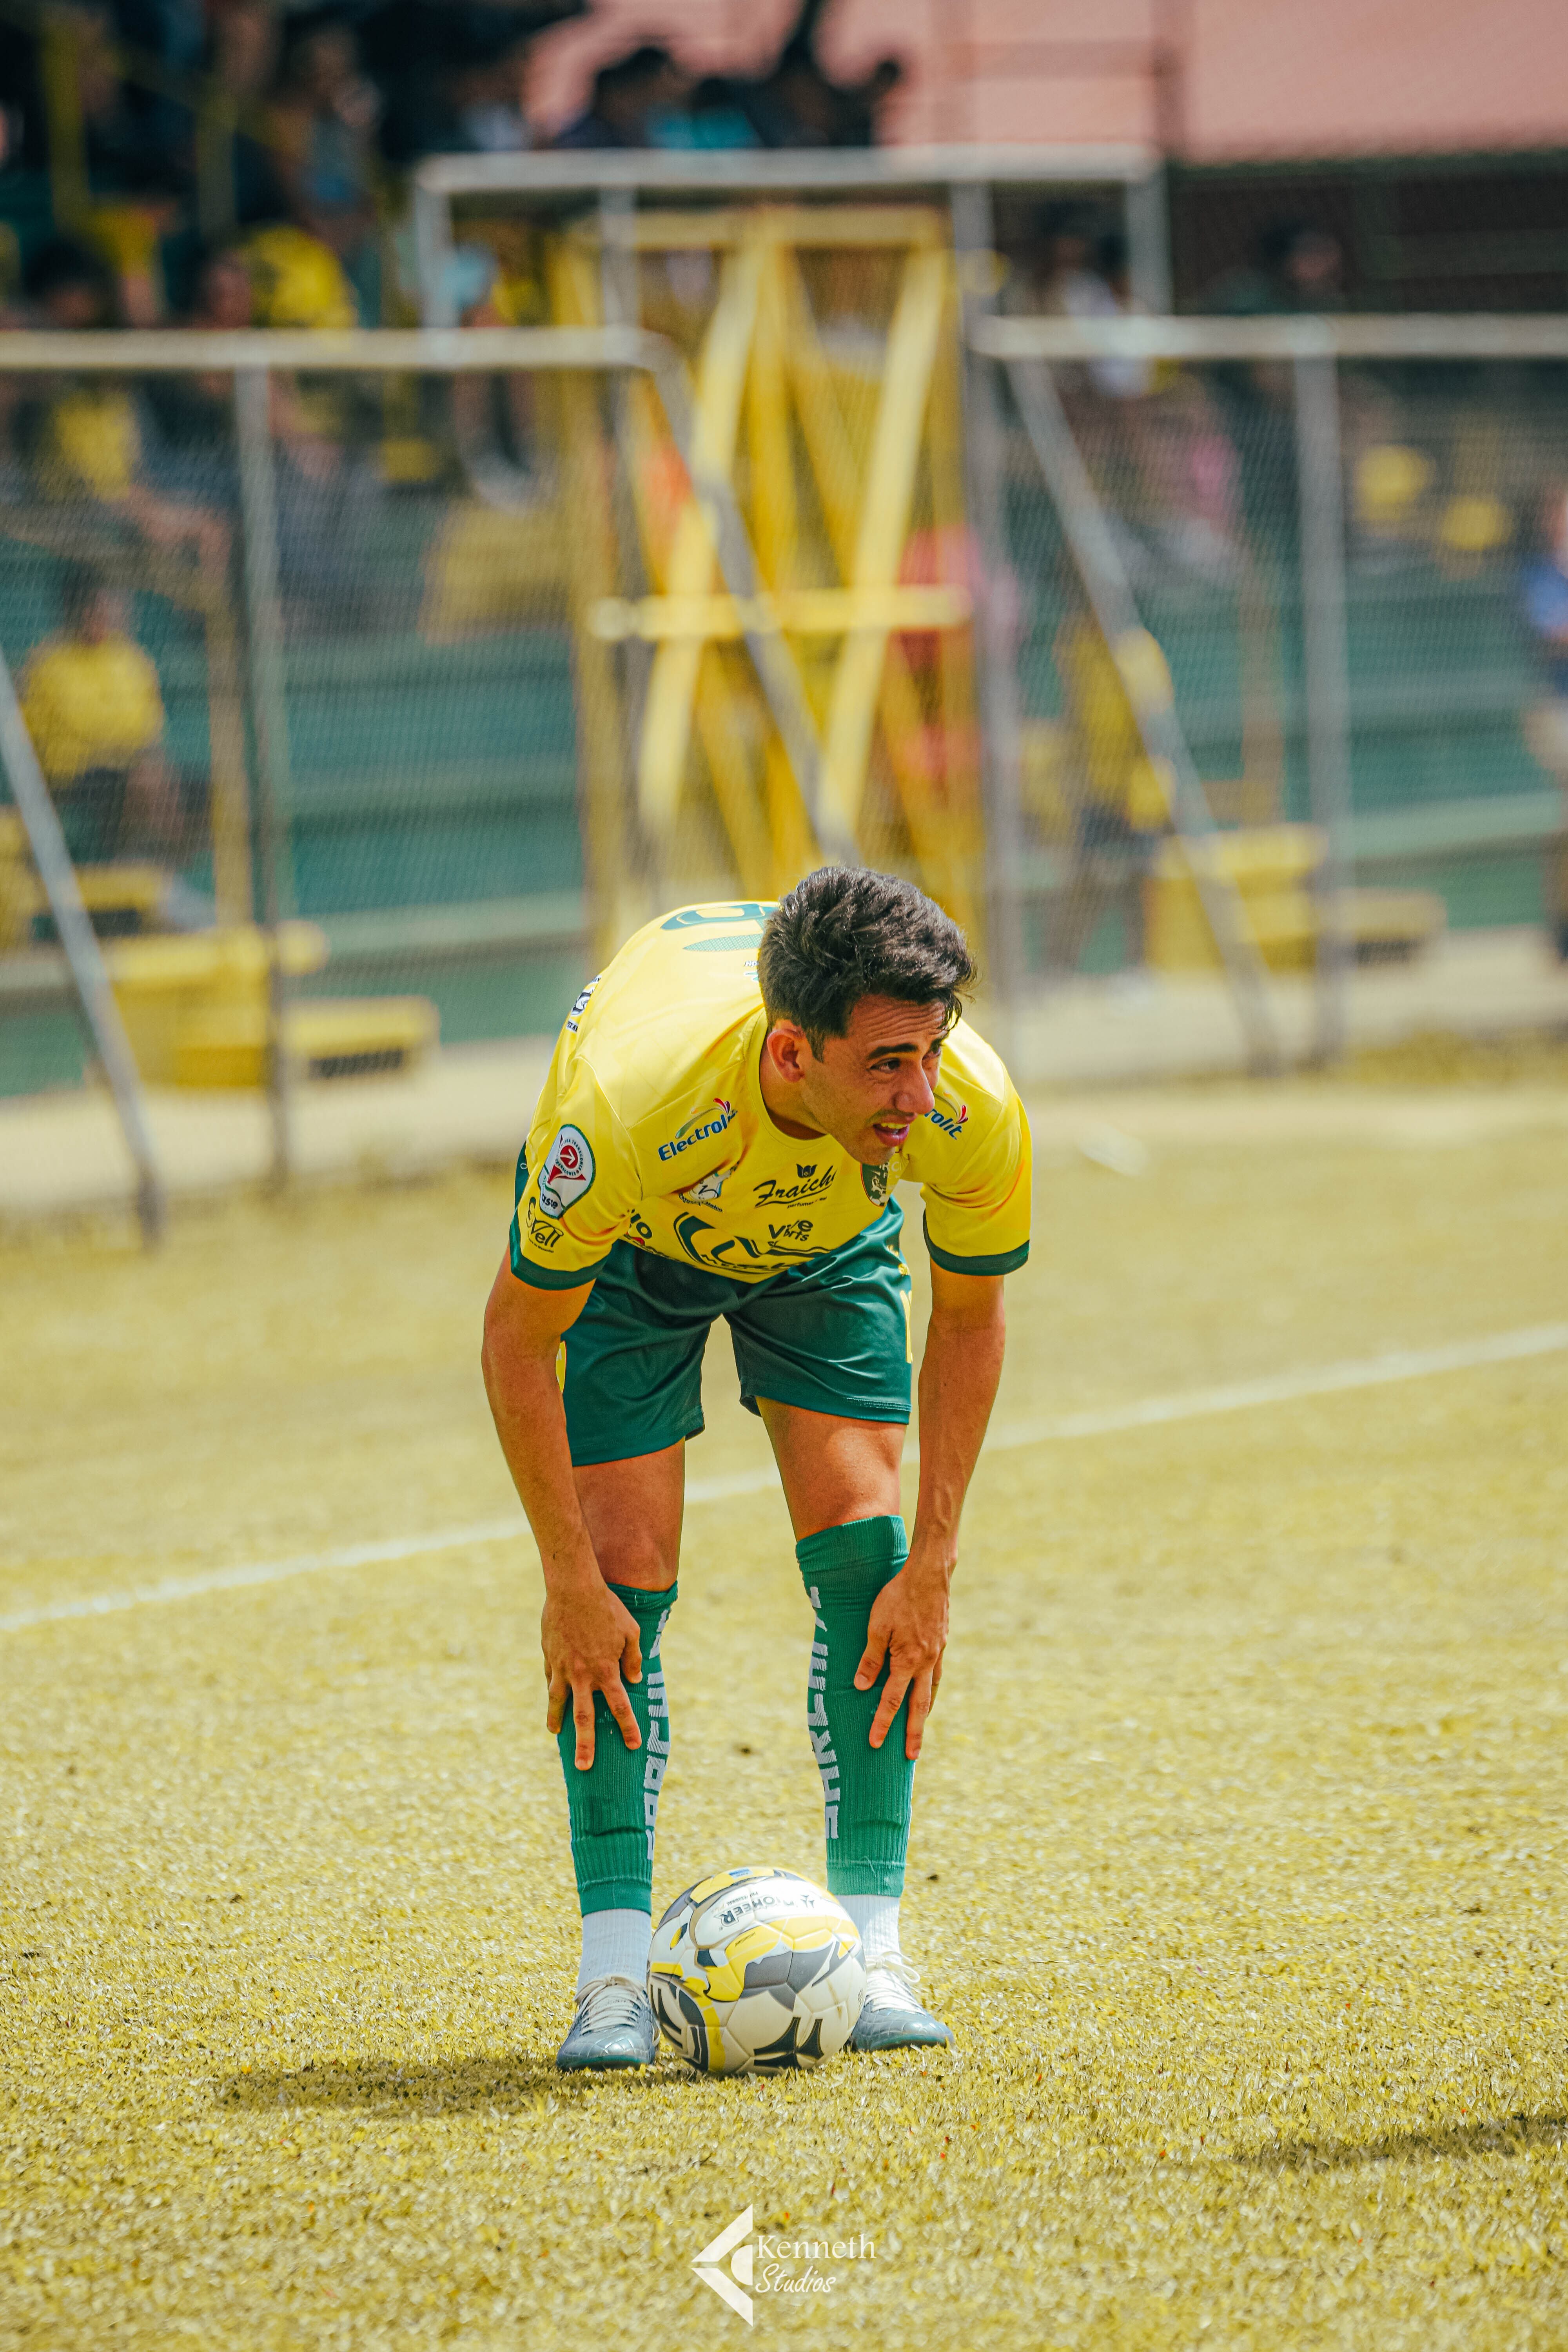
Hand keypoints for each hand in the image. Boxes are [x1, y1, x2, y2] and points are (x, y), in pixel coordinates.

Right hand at [543, 1577, 642, 1769]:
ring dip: (557, 1721)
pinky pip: (551, 1679)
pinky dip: (552, 1689)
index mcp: (606, 1670)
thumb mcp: (630, 1631)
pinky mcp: (549, 1657)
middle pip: (584, 1718)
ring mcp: (562, 1668)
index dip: (627, 1727)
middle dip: (585, 1745)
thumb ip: (633, 1658)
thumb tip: (634, 1679)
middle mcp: (583, 1675)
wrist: (573, 1589)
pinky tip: (552, 1697)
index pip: (619, 1707)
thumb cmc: (607, 1608)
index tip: (633, 1746)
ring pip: (558, 1702)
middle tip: (584, 1767)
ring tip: (556, 1734)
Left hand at [854, 1558, 949, 1759]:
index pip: (892, 1701)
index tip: (874, 1743)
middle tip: (911, 1757)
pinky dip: (931, 1689)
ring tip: (919, 1730)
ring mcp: (937, 1654)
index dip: (883, 1724)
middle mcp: (926, 1663)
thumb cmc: (898, 1597)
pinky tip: (927, 1691)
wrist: (929, 1574)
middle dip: (913, 1734)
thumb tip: (861, 1687)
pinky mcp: (941, 1643)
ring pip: (931, 1691)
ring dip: (924, 1713)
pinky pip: (936, 1674)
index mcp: (908, 1661)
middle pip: (919, 1707)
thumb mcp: (877, 1626)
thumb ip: (870, 1658)